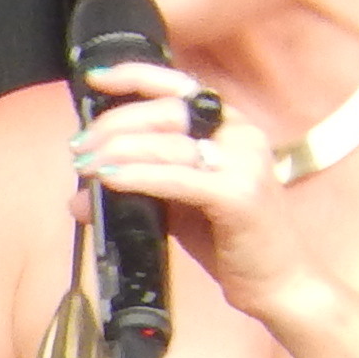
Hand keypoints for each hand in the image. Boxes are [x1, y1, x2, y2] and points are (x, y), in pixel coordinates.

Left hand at [69, 57, 303, 315]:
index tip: (97, 80)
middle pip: (166, 113)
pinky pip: (178, 178)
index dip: (136, 76)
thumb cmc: (231, 238)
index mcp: (231, 126)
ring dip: (118, 151)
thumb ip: (137, 190)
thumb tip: (80, 196)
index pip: (180, 86)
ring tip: (87, 166)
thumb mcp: (179, 205)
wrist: (278, 281)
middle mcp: (242, 135)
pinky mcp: (239, 195)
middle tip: (80, 147)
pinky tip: (111, 179)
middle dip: (114, 126)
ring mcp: (245, 163)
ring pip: (168, 143)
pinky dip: (139, 176)